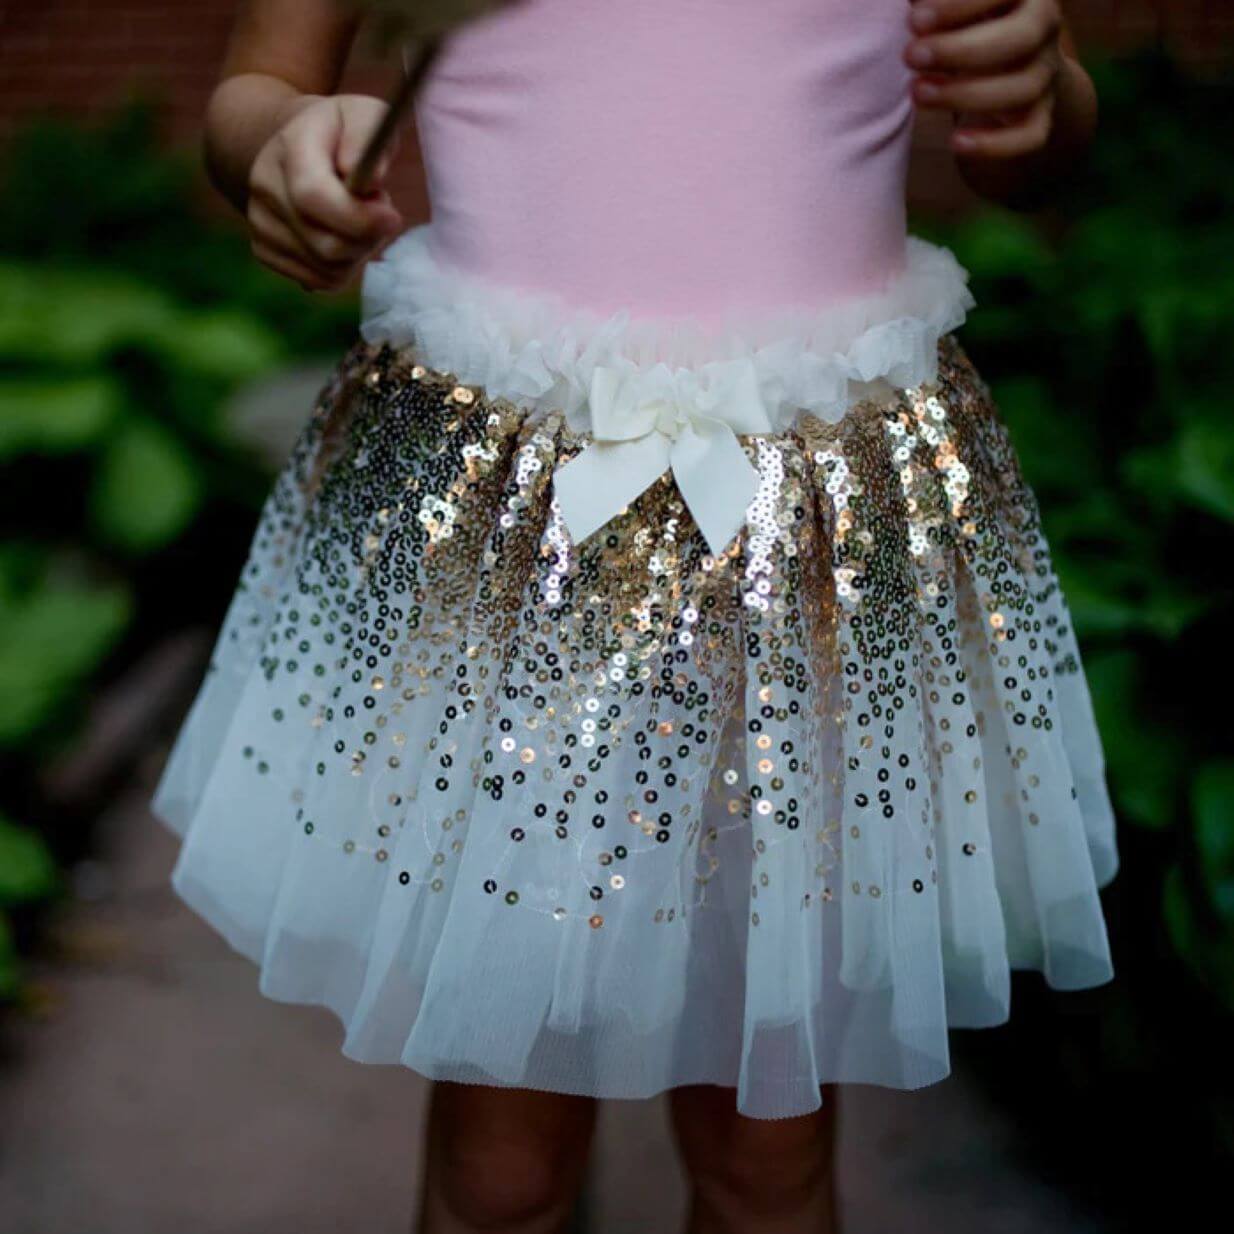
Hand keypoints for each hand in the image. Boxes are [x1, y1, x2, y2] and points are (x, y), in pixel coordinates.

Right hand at [246, 94, 404, 291]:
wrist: (292, 145)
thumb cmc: (341, 132)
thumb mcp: (363, 114)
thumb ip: (368, 137)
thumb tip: (370, 180)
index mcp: (288, 148)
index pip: (314, 197)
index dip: (358, 218)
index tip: (392, 217)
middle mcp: (264, 187)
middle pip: (325, 244)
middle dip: (367, 238)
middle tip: (380, 212)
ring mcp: (259, 223)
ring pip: (326, 269)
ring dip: (358, 252)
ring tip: (357, 218)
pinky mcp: (264, 251)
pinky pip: (318, 281)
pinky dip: (342, 268)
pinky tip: (341, 236)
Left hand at [906, 0, 1067, 160]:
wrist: (1006, 61)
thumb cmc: (965, 21)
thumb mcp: (952, 5)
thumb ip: (933, 2)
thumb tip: (911, 1)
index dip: (959, 5)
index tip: (914, 19)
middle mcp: (1043, 27)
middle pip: (1020, 38)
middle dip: (961, 50)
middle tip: (910, 56)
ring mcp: (1044, 73)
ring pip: (1022, 89)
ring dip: (966, 95)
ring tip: (917, 92)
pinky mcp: (1039, 114)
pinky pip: (1030, 135)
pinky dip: (995, 143)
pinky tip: (955, 142)